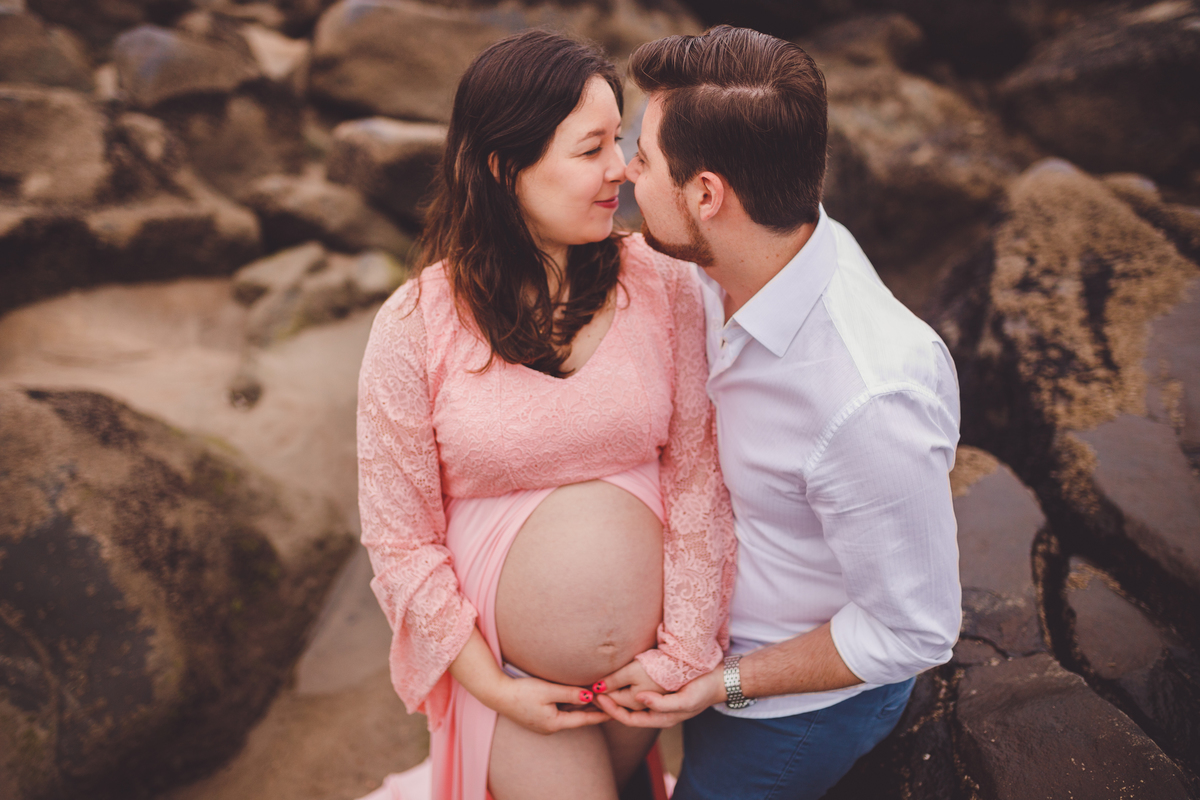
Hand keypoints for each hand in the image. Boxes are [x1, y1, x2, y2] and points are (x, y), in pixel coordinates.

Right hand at [449, 629, 606, 734]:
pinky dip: (569, 705)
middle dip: (592, 711)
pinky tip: (575, 699)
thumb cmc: (521, 692)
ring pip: (567, 715)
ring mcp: (542, 722)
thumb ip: (570, 694)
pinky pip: (558, 711)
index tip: (615, 712)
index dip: (600, 715)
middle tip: (610, 703)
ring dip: (581, 708)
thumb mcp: (549, 690)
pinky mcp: (536, 716)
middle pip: (576, 718)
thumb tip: (589, 697)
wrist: (496, 694)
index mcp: (554, 723)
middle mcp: (549, 726)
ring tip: (597, 700)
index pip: (583, 719)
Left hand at [594, 667, 725, 728]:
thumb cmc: (703, 690)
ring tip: (600, 683)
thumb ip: (662, 704)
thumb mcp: (684, 701)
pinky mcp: (662, 688)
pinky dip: (626, 686)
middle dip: (608, 703)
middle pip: (626, 710)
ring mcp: (659, 700)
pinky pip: (638, 691)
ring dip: (615, 693)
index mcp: (661, 718)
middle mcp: (657, 711)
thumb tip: (639, 699)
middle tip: (591, 690)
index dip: (611, 710)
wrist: (720, 678)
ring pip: (630, 701)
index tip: (596, 697)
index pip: (628, 718)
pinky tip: (619, 676)